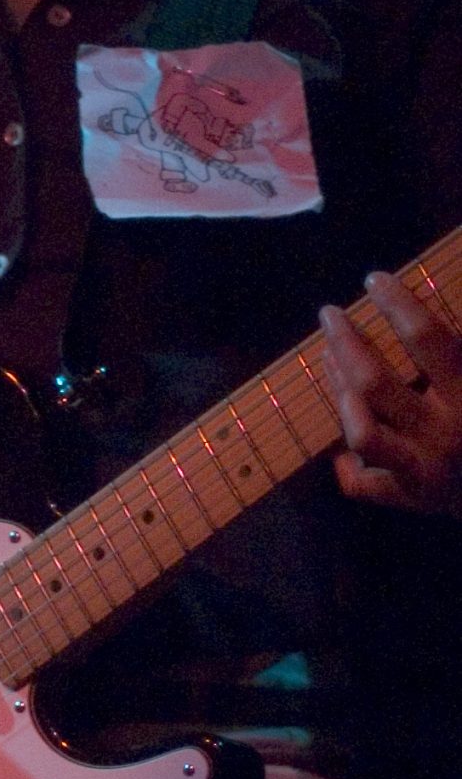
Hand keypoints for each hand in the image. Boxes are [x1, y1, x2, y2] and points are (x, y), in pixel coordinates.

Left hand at [321, 271, 461, 517]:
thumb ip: (461, 350)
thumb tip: (427, 312)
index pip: (427, 339)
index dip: (398, 304)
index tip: (375, 280)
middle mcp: (444, 433)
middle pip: (375, 383)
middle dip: (346, 343)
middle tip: (330, 315)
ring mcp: (423, 470)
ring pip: (361, 431)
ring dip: (340, 394)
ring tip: (329, 362)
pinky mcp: (410, 498)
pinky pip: (363, 484)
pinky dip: (347, 466)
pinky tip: (341, 448)